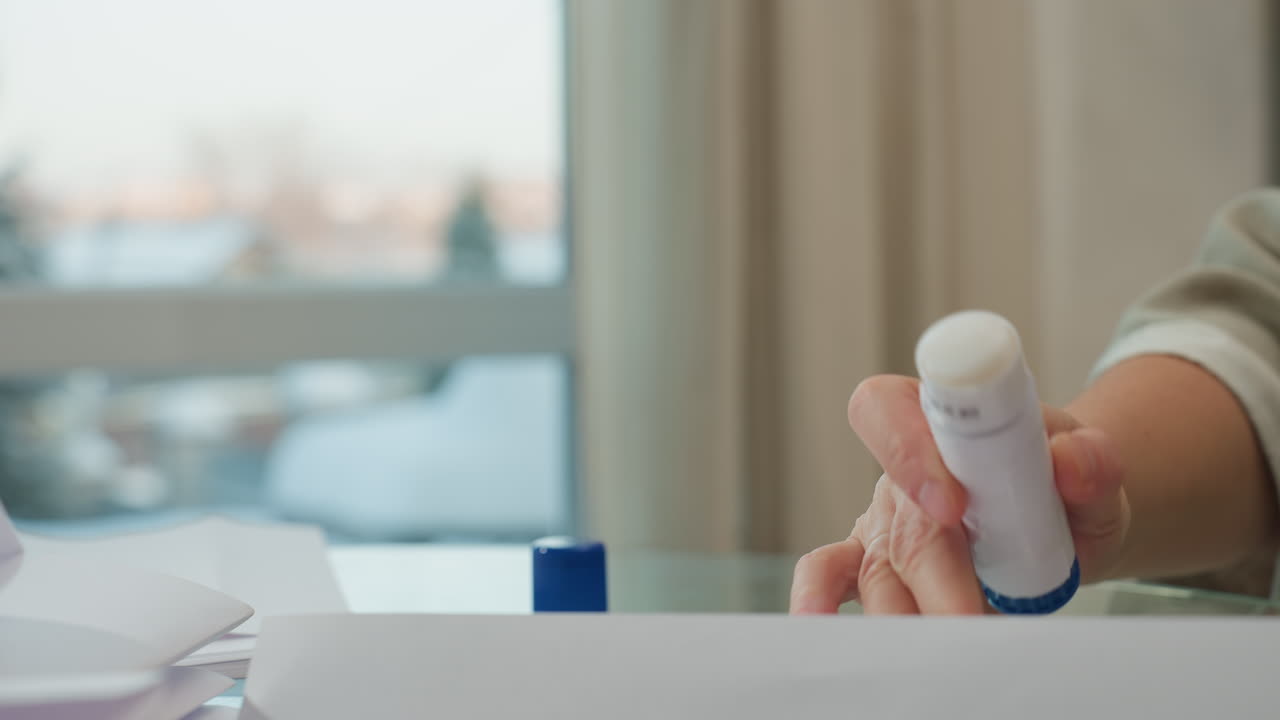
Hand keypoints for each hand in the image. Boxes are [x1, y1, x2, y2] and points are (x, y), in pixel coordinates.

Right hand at [789, 375, 1129, 613]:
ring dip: (906, 610)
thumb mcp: (1088, 460)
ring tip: (944, 643)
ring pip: (876, 564)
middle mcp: (900, 469)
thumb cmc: (1060, 480)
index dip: (908, 452)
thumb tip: (1070, 463)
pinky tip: (819, 618)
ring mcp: (883, 521)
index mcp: (939, 418)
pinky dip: (821, 595)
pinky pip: (833, 573)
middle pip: (899, 515)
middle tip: (970, 616)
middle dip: (934, 573)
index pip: (891, 411)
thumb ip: (1089, 457)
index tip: (951, 505)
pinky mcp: (876, 564)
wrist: (1060, 518)